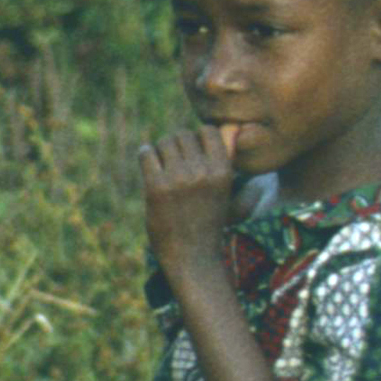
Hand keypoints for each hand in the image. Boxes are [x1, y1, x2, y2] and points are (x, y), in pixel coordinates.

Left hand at [141, 125, 239, 275]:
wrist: (192, 255)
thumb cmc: (210, 219)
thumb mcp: (226, 188)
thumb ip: (229, 156)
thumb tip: (233, 125)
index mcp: (223, 171)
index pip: (208, 130)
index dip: (198, 138)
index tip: (193, 153)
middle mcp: (203, 172)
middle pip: (183, 135)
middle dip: (177, 144)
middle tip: (175, 161)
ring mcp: (179, 180)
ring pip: (164, 142)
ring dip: (161, 150)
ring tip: (163, 164)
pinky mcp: (156, 187)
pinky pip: (146, 153)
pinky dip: (146, 154)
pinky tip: (150, 163)